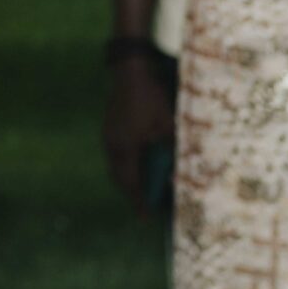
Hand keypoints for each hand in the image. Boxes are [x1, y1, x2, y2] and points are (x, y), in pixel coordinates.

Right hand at [103, 54, 176, 216]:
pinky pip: (116, 155)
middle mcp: (113, 144)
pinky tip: (137, 166)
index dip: (139, 201)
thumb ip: (172, 150)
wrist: (130, 70)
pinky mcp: (110, 128)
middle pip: (120, 178)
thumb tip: (178, 174)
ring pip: (116, 166)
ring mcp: (109, 135)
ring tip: (142, 189)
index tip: (146, 218)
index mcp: (125, 147)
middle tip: (145, 207)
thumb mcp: (168, 124)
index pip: (131, 182)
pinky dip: (126, 166)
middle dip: (132, 193)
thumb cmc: (151, 97)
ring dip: (128, 180)